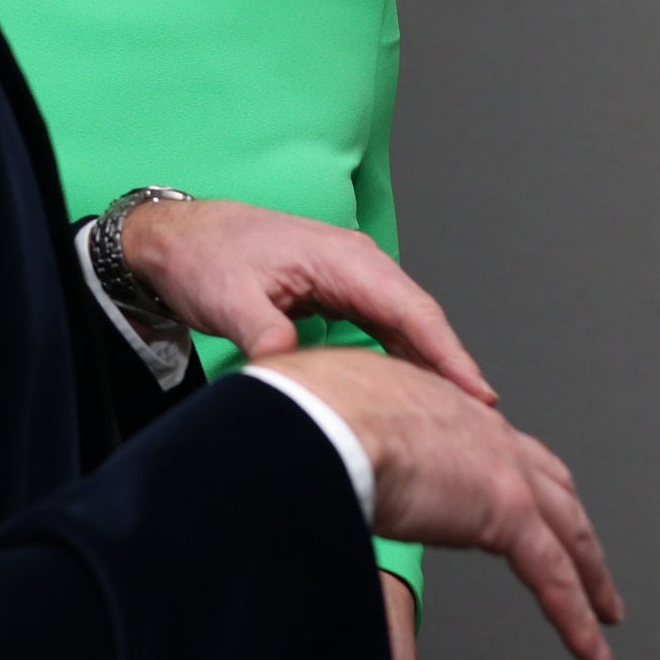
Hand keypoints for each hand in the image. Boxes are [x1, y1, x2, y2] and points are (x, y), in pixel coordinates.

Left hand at [120, 199, 491, 404]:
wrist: (177, 238)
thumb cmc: (203, 257)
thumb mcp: (229, 299)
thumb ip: (265, 335)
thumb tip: (291, 373)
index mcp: (343, 257)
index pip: (411, 309)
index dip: (447, 354)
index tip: (476, 394)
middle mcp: (357, 263)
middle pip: (420, 319)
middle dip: (452, 367)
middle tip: (481, 422)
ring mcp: (351, 277)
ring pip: (406, 325)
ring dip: (432, 365)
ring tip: (457, 417)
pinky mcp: (339, 292)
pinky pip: (385, 327)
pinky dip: (405, 358)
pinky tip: (415, 391)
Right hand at [257, 346, 620, 659]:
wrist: (317, 416)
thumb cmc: (301, 411)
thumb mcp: (325, 415)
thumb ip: (336, 440)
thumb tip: (309, 462)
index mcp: (440, 404)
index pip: (493, 446)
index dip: (515, 475)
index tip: (523, 500)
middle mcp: (483, 429)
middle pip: (552, 485)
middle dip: (573, 524)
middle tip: (590, 561)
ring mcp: (501, 469)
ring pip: (567, 532)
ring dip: (590, 576)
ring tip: (604, 613)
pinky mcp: (505, 512)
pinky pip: (554, 578)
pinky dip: (576, 617)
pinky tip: (590, 650)